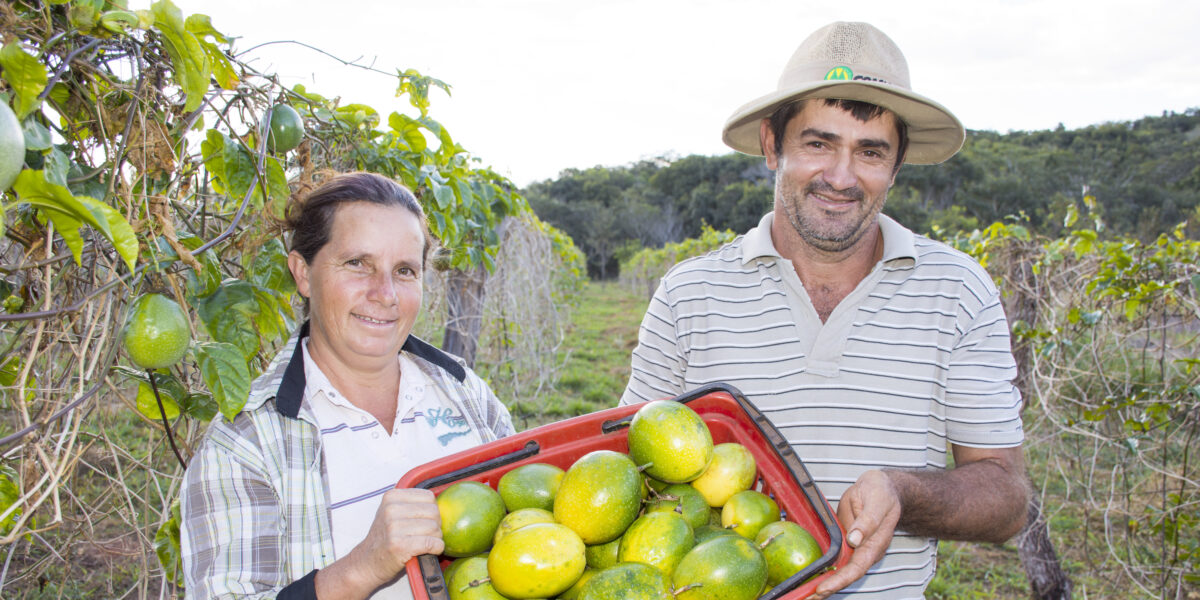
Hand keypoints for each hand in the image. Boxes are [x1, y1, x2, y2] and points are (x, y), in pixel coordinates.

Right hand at [327, 488, 444, 594]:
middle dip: (436, 525)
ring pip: (434, 528)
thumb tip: (442, 505)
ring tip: (425, 543)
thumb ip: (412, 504)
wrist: (366, 562)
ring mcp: (394, 528)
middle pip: (434, 512)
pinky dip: (436, 548)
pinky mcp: (400, 546)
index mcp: (391, 497)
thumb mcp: (392, 512)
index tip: (426, 520)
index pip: (429, 496)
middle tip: (427, 534)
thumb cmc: (384, 538)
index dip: (432, 510)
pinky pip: (432, 543)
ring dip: (436, 538)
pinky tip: (430, 550)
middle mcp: (391, 510)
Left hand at [812, 470, 901, 598]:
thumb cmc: (882, 492)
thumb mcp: (877, 501)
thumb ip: (868, 521)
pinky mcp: (843, 541)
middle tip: (805, 598)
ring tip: (801, 596)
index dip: (839, 580)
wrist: (880, 486)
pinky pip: (832, 559)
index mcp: (874, 545)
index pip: (856, 568)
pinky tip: (806, 578)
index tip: (823, 588)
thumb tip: (855, 539)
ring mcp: (853, 548)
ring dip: (820, 584)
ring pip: (837, 571)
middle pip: (845, 576)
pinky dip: (820, 570)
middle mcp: (863, 551)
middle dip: (826, 589)